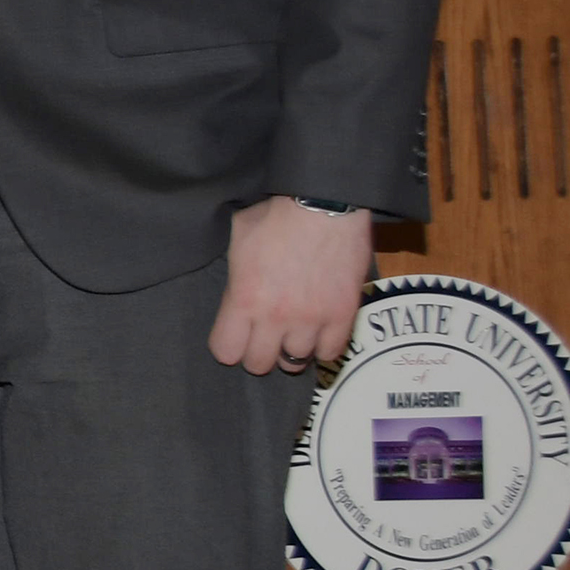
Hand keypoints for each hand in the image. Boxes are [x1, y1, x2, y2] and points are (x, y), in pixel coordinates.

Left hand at [210, 197, 374, 376]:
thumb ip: (235, 277)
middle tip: (265, 337)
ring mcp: (312, 319)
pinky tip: (319, 332)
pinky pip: (331, 352)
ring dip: (292, 349)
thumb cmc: (276, 216)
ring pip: (295, 362)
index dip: (228, 346)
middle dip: (258, 352)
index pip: (225, 352)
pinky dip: (323, 347)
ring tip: (293, 333)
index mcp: (243, 300)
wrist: (324, 205)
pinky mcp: (343, 315)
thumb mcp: (237, 241)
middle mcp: (275, 317)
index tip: (235, 336)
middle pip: (259, 364)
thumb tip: (235, 293)